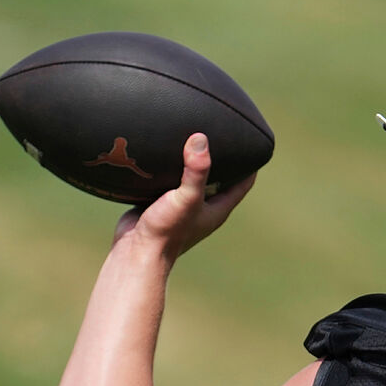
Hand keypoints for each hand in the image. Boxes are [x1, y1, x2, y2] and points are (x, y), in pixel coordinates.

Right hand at [113, 133, 255, 259]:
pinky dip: (169, 168)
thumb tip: (200, 139)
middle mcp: (203, 208)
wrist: (134, 252)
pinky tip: (162, 151)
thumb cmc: (166, 231)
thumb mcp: (186, 198)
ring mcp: (181, 207)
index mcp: (218, 208)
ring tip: (191, 135)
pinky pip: (169, 182)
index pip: (243, 182)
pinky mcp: (160, 205)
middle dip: (220, 158)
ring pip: (192, 179)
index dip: (250, 163)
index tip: (250, 141)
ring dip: (192, 162)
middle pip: (219, 178)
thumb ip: (196, 171)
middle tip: (218, 132)